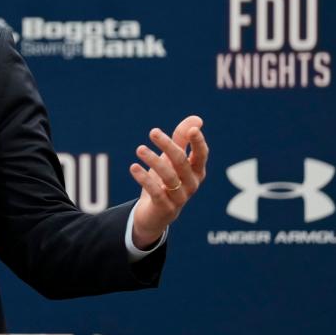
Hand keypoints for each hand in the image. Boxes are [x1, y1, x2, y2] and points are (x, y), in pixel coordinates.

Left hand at [130, 115, 208, 248]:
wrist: (154, 214)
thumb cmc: (166, 182)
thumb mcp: (172, 160)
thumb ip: (182, 139)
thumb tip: (197, 120)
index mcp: (197, 171)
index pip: (201, 155)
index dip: (198, 142)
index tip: (192, 129)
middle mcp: (192, 184)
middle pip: (181, 162)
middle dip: (168, 145)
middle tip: (153, 131)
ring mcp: (180, 197)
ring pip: (168, 176)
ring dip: (153, 160)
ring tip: (139, 149)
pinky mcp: (166, 208)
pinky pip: (156, 192)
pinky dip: (144, 179)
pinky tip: (134, 167)